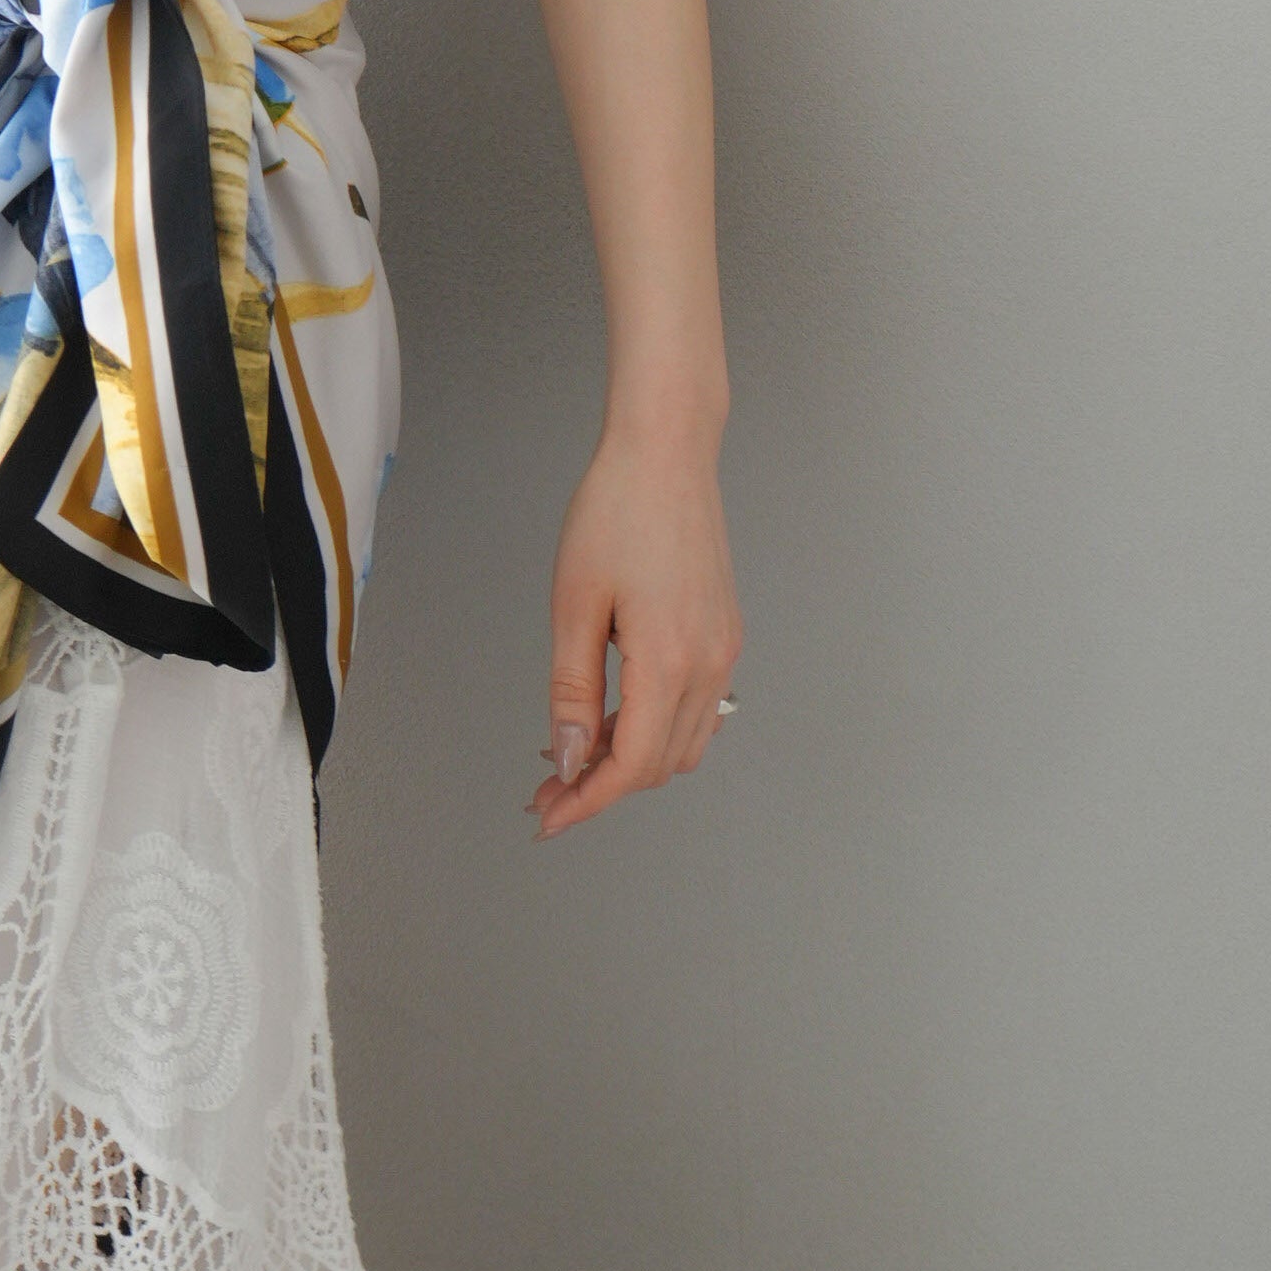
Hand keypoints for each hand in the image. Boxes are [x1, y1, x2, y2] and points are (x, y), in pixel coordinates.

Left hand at [525, 419, 742, 837]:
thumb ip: (573, 690)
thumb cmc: (614, 512)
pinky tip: (614, 715)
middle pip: (660, 764)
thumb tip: (570, 757)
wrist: (666, 454)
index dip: (588, 801)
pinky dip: (656, 727)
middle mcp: (709, 665)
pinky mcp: (724, 635)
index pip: (633, 765)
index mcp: (671, 661)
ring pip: (683, 743)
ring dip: (630, 758)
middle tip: (546, 783)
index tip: (547, 816)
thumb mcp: (574, 605)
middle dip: (603, 784)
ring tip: (573, 748)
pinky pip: (698, 710)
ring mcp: (724, 651)